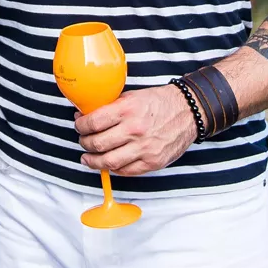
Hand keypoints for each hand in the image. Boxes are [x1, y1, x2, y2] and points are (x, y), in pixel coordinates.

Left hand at [75, 84, 198, 176]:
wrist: (188, 112)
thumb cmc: (159, 102)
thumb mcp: (131, 96)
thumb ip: (110, 107)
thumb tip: (87, 116)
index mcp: (127, 110)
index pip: (93, 123)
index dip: (81, 126)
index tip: (79, 126)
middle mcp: (134, 130)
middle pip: (97, 144)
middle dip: (84, 143)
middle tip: (83, 141)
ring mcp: (144, 148)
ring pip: (108, 162)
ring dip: (93, 162)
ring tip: (88, 158)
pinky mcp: (152, 162)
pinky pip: (125, 171)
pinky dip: (113, 168)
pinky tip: (108, 163)